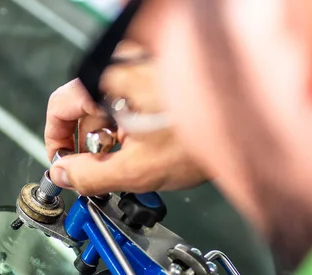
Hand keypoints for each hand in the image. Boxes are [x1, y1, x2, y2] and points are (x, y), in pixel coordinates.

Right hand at [44, 45, 209, 195]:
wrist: (255, 123)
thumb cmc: (207, 136)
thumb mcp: (138, 168)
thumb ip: (89, 175)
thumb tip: (65, 175)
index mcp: (108, 79)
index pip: (59, 107)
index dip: (56, 140)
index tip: (64, 162)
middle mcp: (123, 62)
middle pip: (86, 107)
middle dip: (91, 143)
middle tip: (106, 169)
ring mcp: (144, 63)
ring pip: (110, 103)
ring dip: (115, 135)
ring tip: (139, 157)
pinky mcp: (162, 70)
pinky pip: (133, 95)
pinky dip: (134, 121)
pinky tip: (154, 139)